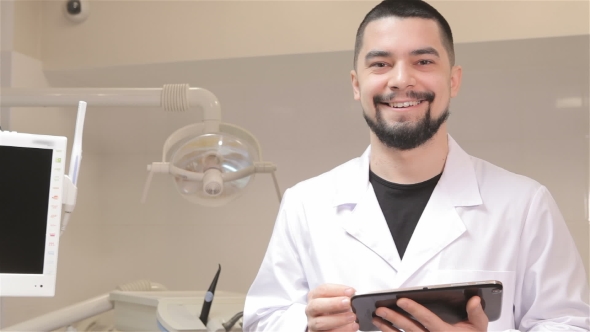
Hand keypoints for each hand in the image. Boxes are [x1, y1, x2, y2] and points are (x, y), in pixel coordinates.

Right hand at [305, 284, 358, 331]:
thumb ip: (342, 296)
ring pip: (320, 322)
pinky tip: (352, 326)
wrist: (330, 323)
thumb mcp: (336, 299)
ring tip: (353, 317)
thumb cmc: (333, 308)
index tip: (350, 291)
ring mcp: (312, 323)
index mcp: (314, 296)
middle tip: (348, 303)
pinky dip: (341, 330)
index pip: (322, 290)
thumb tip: (353, 295)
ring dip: (338, 319)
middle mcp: (311, 310)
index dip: (337, 290)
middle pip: (316, 305)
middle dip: (333, 303)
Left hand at [372, 296, 487, 331]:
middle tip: (380, 309)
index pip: (427, 319)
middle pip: (410, 329)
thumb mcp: (479, 328)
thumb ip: (477, 314)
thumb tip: (474, 298)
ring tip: (376, 318)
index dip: (414, 309)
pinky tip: (382, 329)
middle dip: (394, 318)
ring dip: (387, 329)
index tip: (401, 299)